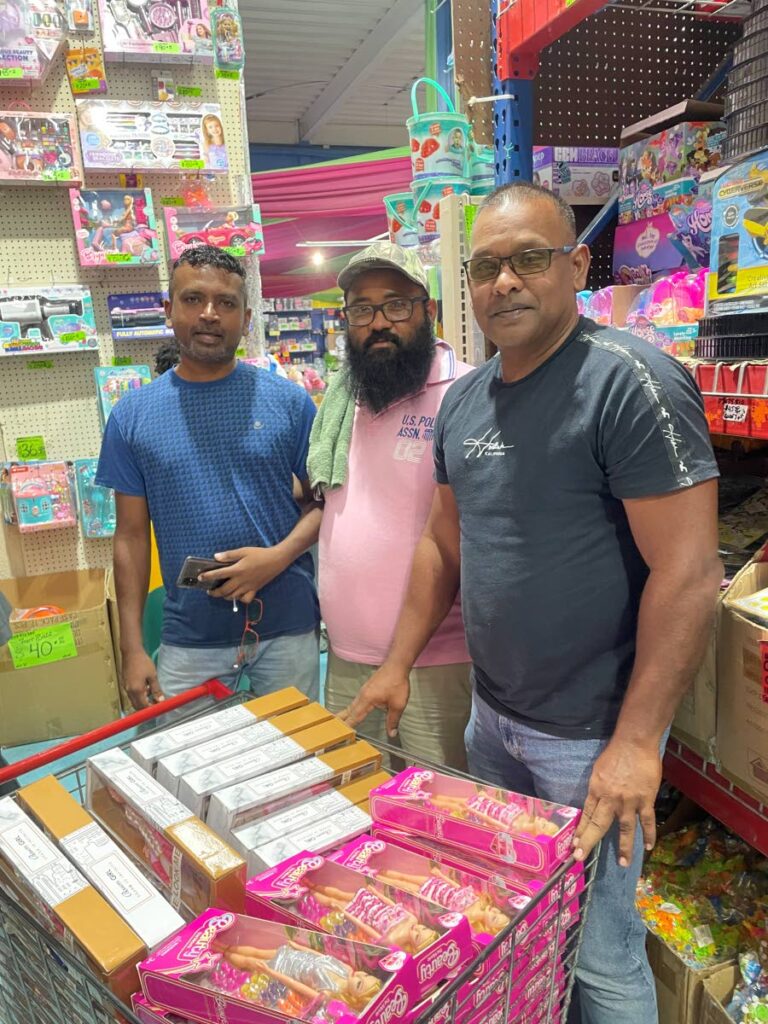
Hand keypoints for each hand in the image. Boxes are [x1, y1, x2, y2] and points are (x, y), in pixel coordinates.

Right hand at [121, 648, 163, 709]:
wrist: (131, 652)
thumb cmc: (143, 662)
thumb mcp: (152, 676)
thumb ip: (156, 689)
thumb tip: (161, 700)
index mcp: (137, 690)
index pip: (143, 706)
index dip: (151, 709)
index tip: (158, 707)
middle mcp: (129, 691)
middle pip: (137, 706)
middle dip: (146, 707)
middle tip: (156, 703)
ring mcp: (126, 688)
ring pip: (134, 701)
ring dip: (142, 701)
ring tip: (152, 695)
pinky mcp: (125, 684)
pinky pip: (131, 695)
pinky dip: (138, 696)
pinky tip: (145, 689)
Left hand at [200, 547, 287, 603]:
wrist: (276, 560)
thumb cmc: (259, 554)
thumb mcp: (244, 551)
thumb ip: (229, 555)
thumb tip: (216, 557)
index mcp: (238, 570)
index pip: (219, 574)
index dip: (208, 576)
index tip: (200, 578)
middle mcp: (241, 580)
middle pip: (224, 590)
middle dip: (214, 592)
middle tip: (209, 591)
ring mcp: (248, 587)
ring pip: (233, 596)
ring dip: (225, 596)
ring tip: (221, 593)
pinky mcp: (255, 589)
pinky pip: (246, 599)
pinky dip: (240, 599)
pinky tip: (238, 595)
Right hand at [338, 663, 410, 737]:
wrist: (397, 665)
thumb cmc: (397, 682)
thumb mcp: (398, 704)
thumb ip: (393, 720)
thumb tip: (391, 733)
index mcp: (367, 699)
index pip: (355, 716)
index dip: (348, 726)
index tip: (341, 734)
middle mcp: (362, 695)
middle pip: (349, 710)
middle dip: (341, 720)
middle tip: (332, 729)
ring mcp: (363, 690)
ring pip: (351, 705)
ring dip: (345, 714)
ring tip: (339, 722)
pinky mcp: (367, 688)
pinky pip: (356, 701)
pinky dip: (351, 708)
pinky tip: (352, 711)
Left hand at [572, 738, 661, 866]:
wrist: (634, 743)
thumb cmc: (615, 754)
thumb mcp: (598, 770)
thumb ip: (598, 789)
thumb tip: (597, 803)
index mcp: (596, 790)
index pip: (586, 815)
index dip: (580, 831)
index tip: (575, 846)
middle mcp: (610, 798)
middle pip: (598, 825)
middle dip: (589, 842)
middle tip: (581, 857)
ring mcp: (629, 801)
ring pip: (625, 829)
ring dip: (624, 848)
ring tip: (623, 864)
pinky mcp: (645, 800)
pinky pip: (647, 821)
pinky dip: (649, 835)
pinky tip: (648, 847)